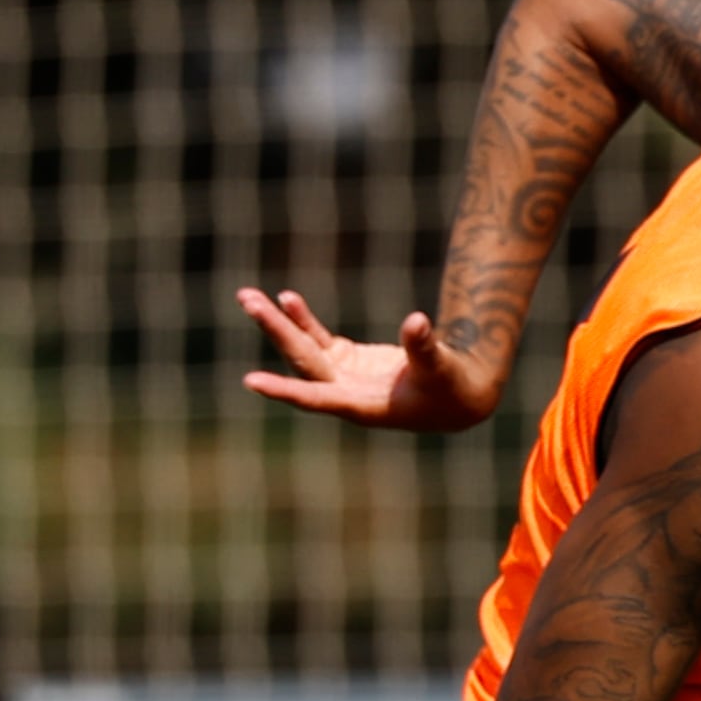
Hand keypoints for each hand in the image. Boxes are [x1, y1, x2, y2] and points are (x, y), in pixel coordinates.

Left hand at [238, 286, 498, 430]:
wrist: (454, 398)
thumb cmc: (450, 389)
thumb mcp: (441, 369)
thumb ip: (424, 347)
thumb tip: (416, 320)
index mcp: (362, 405)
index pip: (316, 397)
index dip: (284, 390)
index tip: (251, 382)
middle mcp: (343, 392)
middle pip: (301, 360)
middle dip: (275, 330)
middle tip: (249, 301)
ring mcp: (341, 375)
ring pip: (301, 347)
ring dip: (276, 322)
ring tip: (247, 296)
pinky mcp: (346, 360)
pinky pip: (316, 338)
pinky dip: (300, 319)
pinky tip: (285, 298)